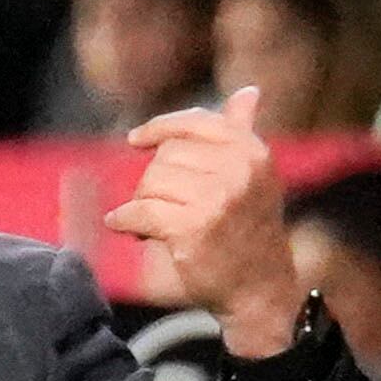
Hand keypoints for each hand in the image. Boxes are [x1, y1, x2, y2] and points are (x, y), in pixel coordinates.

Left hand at [102, 86, 301, 359]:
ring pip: (152, 181)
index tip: (135, 140)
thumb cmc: (250, 232)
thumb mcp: (254, 177)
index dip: (160, 128)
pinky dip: (125, 219)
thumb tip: (247, 92)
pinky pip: (141, 211)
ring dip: (144, 203)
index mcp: (251, 151)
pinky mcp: (192, 229)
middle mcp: (237, 170)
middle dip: (155, 180)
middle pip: (167, 154)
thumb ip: (243, 133)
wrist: (259, 289)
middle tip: (162, 207)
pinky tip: (120, 225)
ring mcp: (216, 199)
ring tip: (157, 224)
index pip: (195, 123)